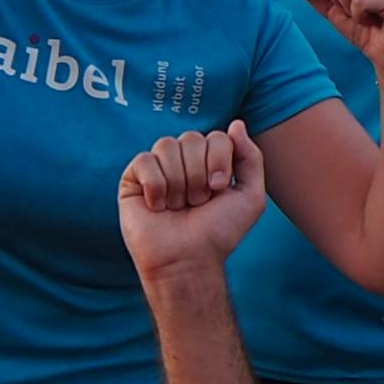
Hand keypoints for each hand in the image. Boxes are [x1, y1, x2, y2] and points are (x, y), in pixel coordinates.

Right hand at [118, 123, 266, 279]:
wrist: (188, 259)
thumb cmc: (219, 232)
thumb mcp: (250, 196)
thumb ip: (250, 157)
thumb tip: (236, 124)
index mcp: (209, 161)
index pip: (217, 136)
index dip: (219, 160)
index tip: (218, 189)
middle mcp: (183, 161)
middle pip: (191, 138)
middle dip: (199, 174)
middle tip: (197, 202)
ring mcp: (157, 168)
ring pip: (167, 145)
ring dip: (179, 182)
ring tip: (178, 206)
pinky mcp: (133, 179)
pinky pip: (144, 160)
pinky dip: (156, 187)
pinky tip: (157, 207)